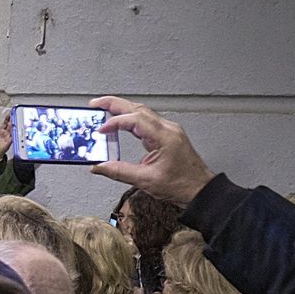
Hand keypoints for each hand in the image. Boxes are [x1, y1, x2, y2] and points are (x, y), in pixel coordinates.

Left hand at [0, 112, 12, 163]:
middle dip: (12, 120)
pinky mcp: (9, 142)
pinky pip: (13, 137)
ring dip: (13, 126)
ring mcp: (8, 137)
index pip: (5, 123)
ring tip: (13, 122)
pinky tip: (15, 131)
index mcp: (0, 131)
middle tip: (14, 115)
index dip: (7, 119)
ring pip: (12, 130)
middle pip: (10, 125)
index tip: (9, 114)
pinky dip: (14, 134)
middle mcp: (5, 134)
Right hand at [89, 96, 215, 203]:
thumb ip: (119, 171)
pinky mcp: (166, 135)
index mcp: (164, 137)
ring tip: (103, 109)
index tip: (100, 131)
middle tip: (95, 104)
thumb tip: (98, 167)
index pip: (135, 121)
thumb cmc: (181, 185)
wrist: (199, 189)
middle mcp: (167, 129)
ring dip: (122, 109)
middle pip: (138, 108)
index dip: (115, 123)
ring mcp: (168, 131)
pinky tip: (120, 121)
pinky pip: (146, 121)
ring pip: (142, 112)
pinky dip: (130, 119)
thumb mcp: (145, 180)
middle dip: (115, 104)